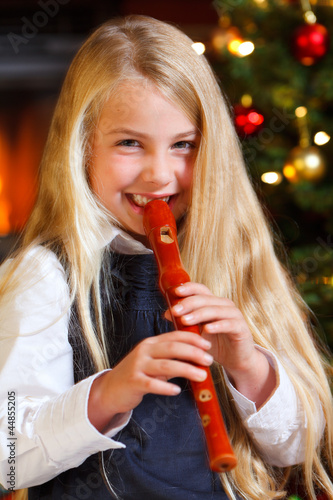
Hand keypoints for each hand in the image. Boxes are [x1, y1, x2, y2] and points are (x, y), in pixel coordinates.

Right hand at [88, 330, 212, 431]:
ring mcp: (138, 366)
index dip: (193, 339)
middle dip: (193, 353)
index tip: (208, 345)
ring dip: (186, 369)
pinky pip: (152, 384)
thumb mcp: (154, 362)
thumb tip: (198, 358)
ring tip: (202, 376)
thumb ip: (172, 358)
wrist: (111, 389)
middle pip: (172, 348)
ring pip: (165, 365)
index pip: (175, 336)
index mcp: (151, 343)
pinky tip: (177, 390)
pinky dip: (165, 387)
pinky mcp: (133, 382)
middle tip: (209, 360)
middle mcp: (144, 351)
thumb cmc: (138, 374)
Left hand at [165, 282, 275, 406]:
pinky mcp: (241, 328)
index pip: (200, 289)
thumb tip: (166, 312)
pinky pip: (229, 324)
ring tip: (185, 320)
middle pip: (205, 299)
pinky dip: (217, 325)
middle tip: (175, 311)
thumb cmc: (215, 343)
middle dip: (188, 304)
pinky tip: (207, 329)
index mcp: (213, 303)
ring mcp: (234, 315)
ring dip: (199, 314)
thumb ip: (184, 320)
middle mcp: (224, 305)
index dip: (189, 288)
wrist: (236, 359)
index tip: (175, 292)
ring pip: (215, 310)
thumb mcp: (196, 331)